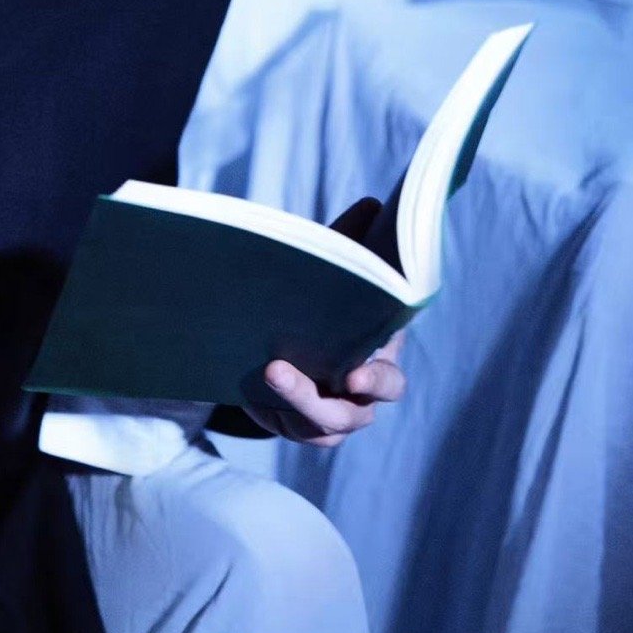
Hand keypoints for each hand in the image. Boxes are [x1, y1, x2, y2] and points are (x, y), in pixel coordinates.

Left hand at [242, 195, 407, 444]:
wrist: (304, 332)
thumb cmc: (333, 302)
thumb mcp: (342, 276)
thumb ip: (354, 246)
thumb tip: (372, 205)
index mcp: (378, 363)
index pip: (389, 384)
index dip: (375, 383)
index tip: (353, 375)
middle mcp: (355, 401)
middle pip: (343, 417)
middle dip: (309, 398)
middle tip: (275, 370)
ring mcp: (323, 418)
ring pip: (310, 428)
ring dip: (282, 403)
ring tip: (257, 371)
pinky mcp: (290, 422)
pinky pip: (278, 423)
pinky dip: (262, 407)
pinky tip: (243, 384)